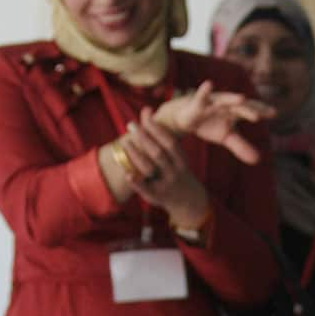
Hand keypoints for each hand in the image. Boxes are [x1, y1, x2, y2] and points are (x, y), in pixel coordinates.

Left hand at [122, 106, 210, 228]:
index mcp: (181, 160)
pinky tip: (127, 173)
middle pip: (158, 152)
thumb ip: (167, 143)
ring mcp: (165, 184)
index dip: (157, 127)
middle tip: (131, 124)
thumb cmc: (179, 173)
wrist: (189, 201)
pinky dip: (136, 182)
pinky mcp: (156, 196)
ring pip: (150, 168)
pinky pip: (145, 189)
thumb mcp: (180, 159)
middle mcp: (174, 171)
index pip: (169, 141)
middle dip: (144, 137)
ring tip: (125, 142)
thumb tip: (150, 118)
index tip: (146, 114)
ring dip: (136, 154)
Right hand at [154, 80, 274, 164]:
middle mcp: (226, 104)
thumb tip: (258, 160)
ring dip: (232, 98)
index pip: (251, 110)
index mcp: (235, 111)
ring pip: (224, 100)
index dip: (262, 110)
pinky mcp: (197, 104)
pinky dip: (204, 91)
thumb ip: (241, 147)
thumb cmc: (209, 124)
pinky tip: (208, 84)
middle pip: (241, 106)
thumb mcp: (226, 137)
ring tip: (242, 98)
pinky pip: (201, 97)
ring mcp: (212, 103)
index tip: (274, 113)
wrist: (185, 117)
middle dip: (251, 109)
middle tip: (261, 114)